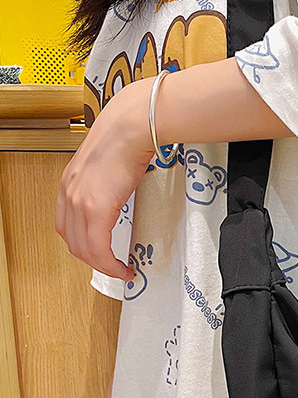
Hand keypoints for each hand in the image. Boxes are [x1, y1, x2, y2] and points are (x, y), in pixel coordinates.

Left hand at [56, 77, 157, 280]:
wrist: (130, 128)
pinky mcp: (96, 209)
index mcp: (69, 184)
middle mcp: (69, 195)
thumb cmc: (125, 138)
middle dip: (94, 261)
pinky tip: (121, 267)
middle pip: (73, 243)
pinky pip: (98, 248)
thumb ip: (105, 183)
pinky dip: (109, 263)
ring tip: (119, 269)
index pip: (67, 227)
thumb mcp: (107, 165)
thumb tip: (118, 192)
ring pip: (84, 250)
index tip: (99, 253)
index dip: (82, 245)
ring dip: (102, 265)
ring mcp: (80, 203)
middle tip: (112, 267)